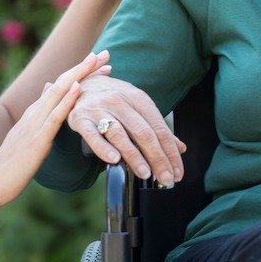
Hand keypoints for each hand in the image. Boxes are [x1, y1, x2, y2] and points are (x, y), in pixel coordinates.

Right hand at [0, 52, 109, 208]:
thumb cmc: (11, 166)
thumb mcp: (27, 136)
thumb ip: (39, 115)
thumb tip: (48, 91)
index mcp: (34, 113)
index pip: (60, 86)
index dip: (80, 73)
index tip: (98, 62)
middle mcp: (34, 112)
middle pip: (62, 82)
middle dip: (84, 67)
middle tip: (105, 53)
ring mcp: (35, 123)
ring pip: (59, 92)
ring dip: (79, 74)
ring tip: (95, 60)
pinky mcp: (37, 139)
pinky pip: (54, 116)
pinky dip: (67, 100)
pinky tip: (79, 88)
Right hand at [68, 73, 184, 185]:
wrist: (82, 83)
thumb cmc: (115, 99)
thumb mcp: (138, 107)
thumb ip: (157, 128)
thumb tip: (180, 148)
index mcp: (138, 98)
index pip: (159, 128)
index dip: (170, 152)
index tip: (177, 172)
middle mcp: (119, 101)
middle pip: (143, 133)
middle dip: (157, 158)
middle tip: (165, 179)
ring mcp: (99, 109)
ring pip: (120, 135)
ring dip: (134, 156)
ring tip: (145, 173)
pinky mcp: (80, 118)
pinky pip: (93, 135)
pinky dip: (103, 148)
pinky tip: (114, 160)